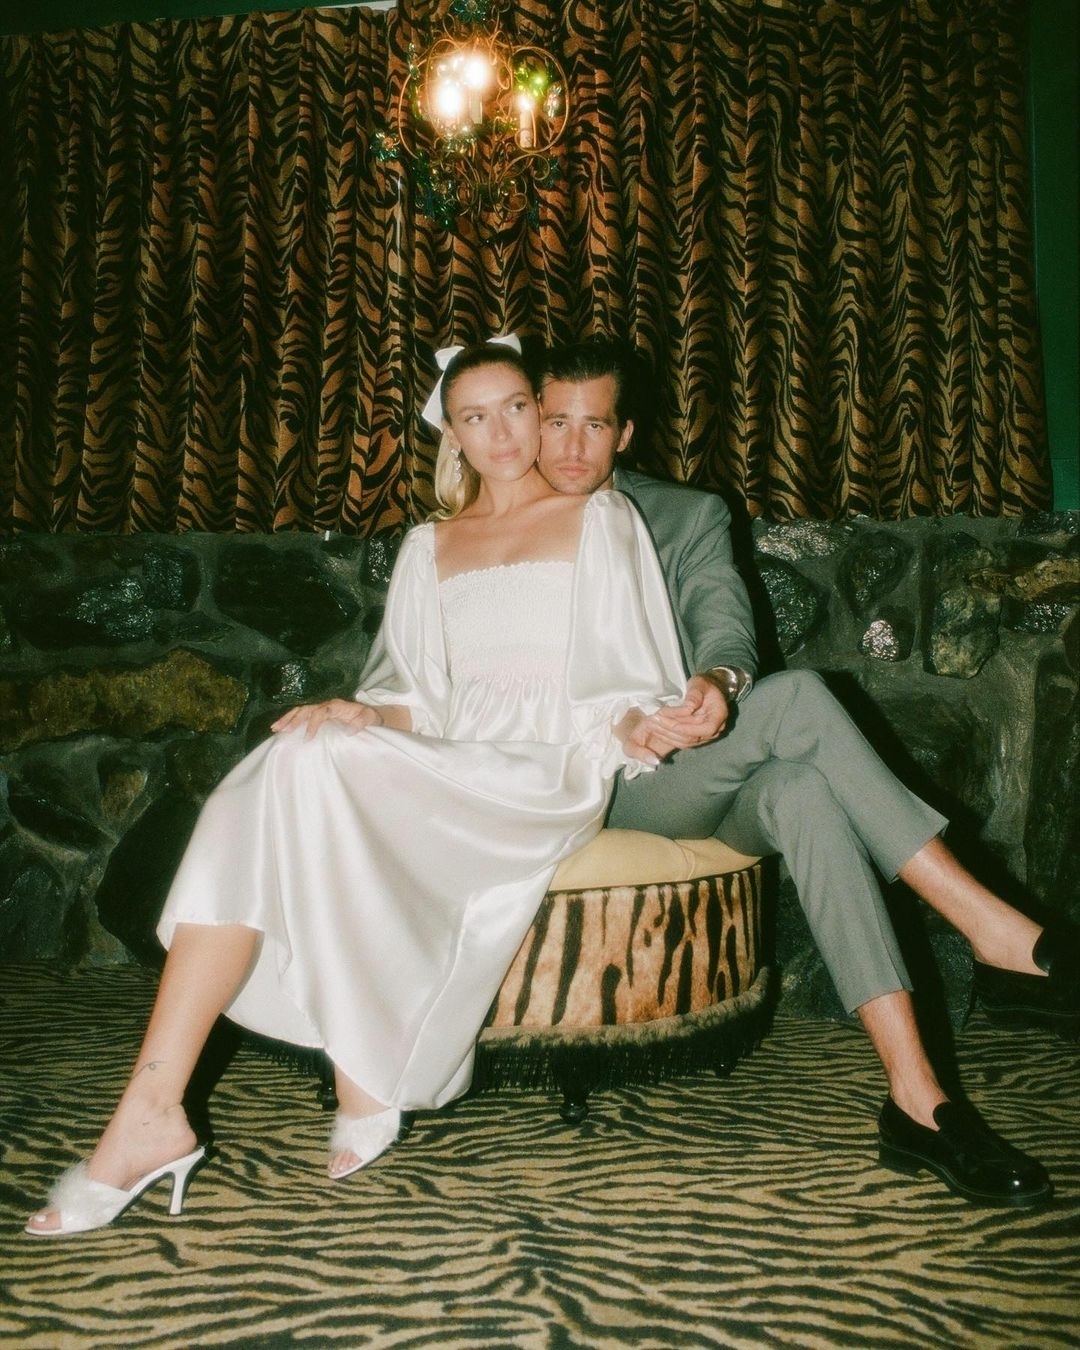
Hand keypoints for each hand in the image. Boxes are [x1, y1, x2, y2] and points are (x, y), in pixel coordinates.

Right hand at [271, 699, 383, 739]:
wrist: (368, 713)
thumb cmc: (367, 716)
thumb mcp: (369, 718)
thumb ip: (361, 723)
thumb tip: (349, 731)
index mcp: (336, 705)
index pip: (320, 712)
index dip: (313, 724)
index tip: (307, 738)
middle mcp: (325, 704)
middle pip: (306, 709)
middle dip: (293, 719)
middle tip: (282, 731)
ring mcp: (320, 706)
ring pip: (300, 710)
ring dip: (287, 718)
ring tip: (274, 728)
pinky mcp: (317, 711)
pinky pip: (301, 713)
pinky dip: (289, 719)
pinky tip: (279, 727)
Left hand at [613, 680, 727, 766]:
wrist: (711, 689)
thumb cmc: (705, 684)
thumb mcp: (700, 684)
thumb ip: (694, 695)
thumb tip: (687, 708)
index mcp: (719, 716)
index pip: (705, 729)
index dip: (685, 727)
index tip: (665, 718)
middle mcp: (715, 730)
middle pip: (691, 737)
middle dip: (670, 729)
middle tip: (652, 720)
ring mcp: (706, 736)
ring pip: (685, 742)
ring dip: (666, 734)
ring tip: (651, 724)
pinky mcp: (696, 738)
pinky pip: (681, 742)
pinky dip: (668, 737)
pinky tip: (656, 730)